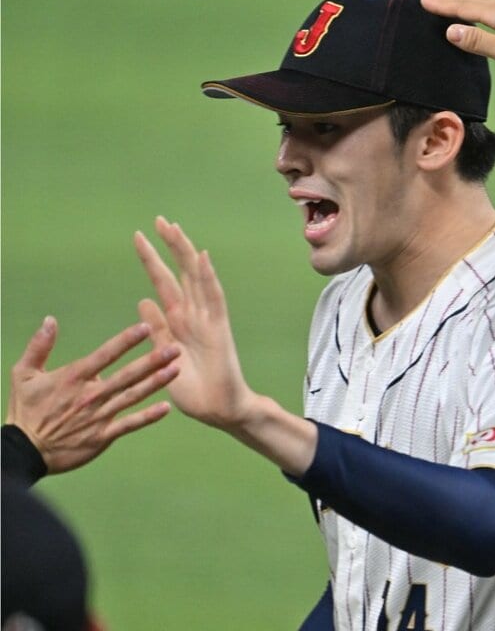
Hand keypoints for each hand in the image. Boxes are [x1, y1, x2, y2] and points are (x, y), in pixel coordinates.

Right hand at [5, 316, 178, 474]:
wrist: (25, 450)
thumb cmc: (25, 410)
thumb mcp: (23, 374)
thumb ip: (39, 346)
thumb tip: (50, 319)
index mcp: (73, 377)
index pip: (105, 354)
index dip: (126, 341)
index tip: (146, 328)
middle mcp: (90, 395)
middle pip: (127, 375)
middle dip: (152, 361)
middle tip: (176, 348)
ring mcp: (98, 416)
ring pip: (132, 396)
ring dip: (156, 383)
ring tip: (176, 370)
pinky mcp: (102, 436)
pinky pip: (129, 424)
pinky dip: (148, 417)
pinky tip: (167, 408)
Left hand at [133, 217, 255, 430]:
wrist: (219, 410)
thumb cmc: (193, 390)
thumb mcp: (163, 356)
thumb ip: (156, 329)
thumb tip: (143, 300)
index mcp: (177, 322)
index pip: (163, 283)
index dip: (151, 260)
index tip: (139, 238)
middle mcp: (193, 315)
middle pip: (181, 273)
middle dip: (169, 246)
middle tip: (159, 220)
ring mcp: (208, 319)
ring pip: (196, 278)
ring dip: (185, 253)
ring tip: (173, 229)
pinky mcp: (219, 329)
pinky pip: (214, 298)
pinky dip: (208, 277)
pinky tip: (201, 257)